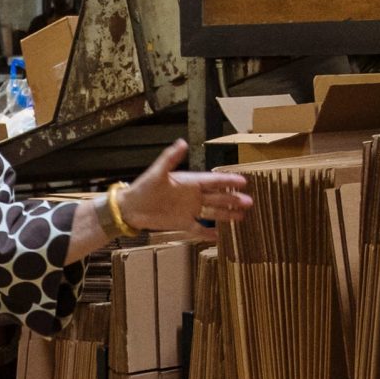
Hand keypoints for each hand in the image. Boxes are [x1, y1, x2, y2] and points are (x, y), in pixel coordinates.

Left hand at [116, 139, 250, 234]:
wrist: (130, 209)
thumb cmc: (143, 188)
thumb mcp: (157, 173)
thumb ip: (170, 158)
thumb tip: (182, 142)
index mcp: (189, 182)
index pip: (213, 181)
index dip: (228, 181)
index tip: (243, 181)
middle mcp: (192, 196)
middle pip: (217, 197)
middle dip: (233, 199)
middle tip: (249, 202)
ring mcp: (188, 210)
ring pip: (212, 212)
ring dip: (227, 214)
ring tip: (242, 217)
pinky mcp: (182, 223)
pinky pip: (199, 228)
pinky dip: (208, 232)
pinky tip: (220, 236)